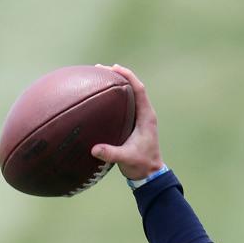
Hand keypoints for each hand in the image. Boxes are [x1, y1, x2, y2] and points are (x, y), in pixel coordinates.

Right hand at [90, 64, 163, 179]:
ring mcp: (139, 118)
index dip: (128, 76)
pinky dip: (114, 97)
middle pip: (133, 87)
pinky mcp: (133, 123)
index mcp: (146, 117)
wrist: (149, 174)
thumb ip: (111, 153)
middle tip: (100, 69)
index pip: (139, 90)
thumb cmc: (141, 165)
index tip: (114, 68)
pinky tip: (101, 97)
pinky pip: (124, 104)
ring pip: (129, 95)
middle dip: (118, 76)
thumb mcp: (126, 159)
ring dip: (116, 85)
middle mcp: (144, 114)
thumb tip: (95, 149)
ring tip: (99, 77)